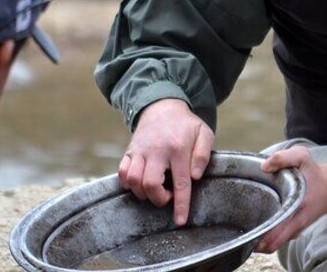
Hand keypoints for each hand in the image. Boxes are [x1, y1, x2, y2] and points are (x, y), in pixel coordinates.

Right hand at [118, 99, 213, 225]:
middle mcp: (157, 150)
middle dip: (159, 199)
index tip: (180, 221)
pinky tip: (140, 183)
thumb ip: (203, 155)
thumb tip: (196, 176)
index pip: (180, 182)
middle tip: (168, 195)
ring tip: (155, 189)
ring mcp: (140, 150)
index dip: (180, 204)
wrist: (162, 106)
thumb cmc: (185, 125)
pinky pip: (122, 172)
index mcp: (178, 148)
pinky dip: (128, 183)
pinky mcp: (130, 151)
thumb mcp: (204, 133)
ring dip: (143, 193)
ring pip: (133, 181)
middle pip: (150, 184)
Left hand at [254, 146, 326, 252]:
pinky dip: (270, 240)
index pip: (282, 226)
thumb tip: (264, 168)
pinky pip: (281, 238)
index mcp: (299, 203)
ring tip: (249, 241)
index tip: (253, 236)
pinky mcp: (296, 228)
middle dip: (261, 245)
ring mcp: (298, 226)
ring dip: (264, 244)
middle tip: (246, 243)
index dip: (266, 234)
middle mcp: (299, 219)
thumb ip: (282, 158)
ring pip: (278, 242)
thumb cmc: (314, 172)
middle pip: (277, 241)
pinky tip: (258, 237)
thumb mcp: (301, 157)